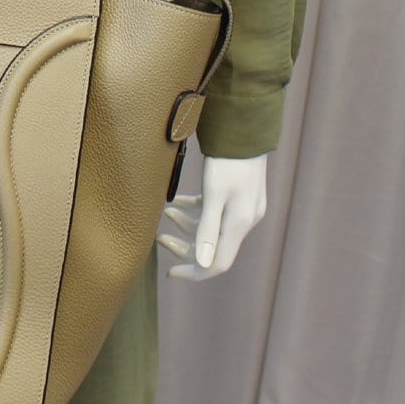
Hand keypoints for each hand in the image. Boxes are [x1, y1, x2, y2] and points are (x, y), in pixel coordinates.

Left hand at [157, 152, 268, 280]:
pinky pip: (215, 211)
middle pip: (213, 248)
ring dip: (188, 225)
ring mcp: (243, 207)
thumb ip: (208, 229)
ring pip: (212, 228)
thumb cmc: (228, 160)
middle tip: (159, 238)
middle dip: (185, 247)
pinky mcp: (238, 194)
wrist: (245, 130)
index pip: (218, 264)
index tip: (170, 273)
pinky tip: (178, 201)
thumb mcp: (214, 194)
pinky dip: (195, 210)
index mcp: (239, 224)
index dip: (194, 272)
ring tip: (166, 212)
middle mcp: (244, 220)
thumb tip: (203, 264)